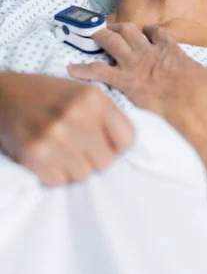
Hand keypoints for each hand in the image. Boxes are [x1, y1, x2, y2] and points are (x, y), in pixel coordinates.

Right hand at [0, 72, 133, 185]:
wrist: (5, 95)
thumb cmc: (49, 94)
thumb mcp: (83, 92)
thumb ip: (107, 115)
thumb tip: (127, 147)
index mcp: (93, 98)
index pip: (127, 139)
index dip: (119, 145)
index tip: (108, 143)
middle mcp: (75, 116)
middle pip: (106, 161)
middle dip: (96, 157)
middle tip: (81, 147)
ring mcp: (53, 137)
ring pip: (84, 174)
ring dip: (75, 167)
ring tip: (63, 150)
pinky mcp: (33, 155)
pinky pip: (59, 181)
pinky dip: (55, 173)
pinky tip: (48, 156)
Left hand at [68, 23, 206, 132]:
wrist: (195, 109)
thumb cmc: (206, 95)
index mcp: (171, 50)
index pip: (157, 33)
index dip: (149, 31)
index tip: (144, 30)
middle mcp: (151, 53)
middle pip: (130, 32)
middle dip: (119, 28)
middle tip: (110, 28)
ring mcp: (136, 65)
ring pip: (112, 42)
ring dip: (100, 37)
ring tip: (90, 34)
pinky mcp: (125, 81)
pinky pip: (99, 72)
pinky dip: (83, 70)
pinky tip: (70, 69)